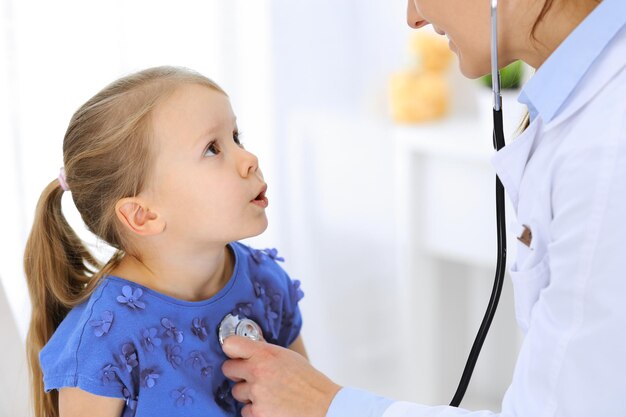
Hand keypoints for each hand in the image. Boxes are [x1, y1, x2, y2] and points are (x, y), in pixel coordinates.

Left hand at [222, 336, 341, 416]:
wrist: (323, 406)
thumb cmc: (309, 382)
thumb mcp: (287, 357)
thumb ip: (265, 352)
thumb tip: (249, 346)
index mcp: (265, 353)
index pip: (230, 344)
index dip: (232, 350)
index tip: (236, 354)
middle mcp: (258, 371)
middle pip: (228, 369)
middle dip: (238, 374)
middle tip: (252, 377)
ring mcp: (256, 393)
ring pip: (237, 392)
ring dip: (248, 394)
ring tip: (269, 394)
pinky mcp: (258, 412)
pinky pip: (245, 411)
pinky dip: (255, 411)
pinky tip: (271, 406)